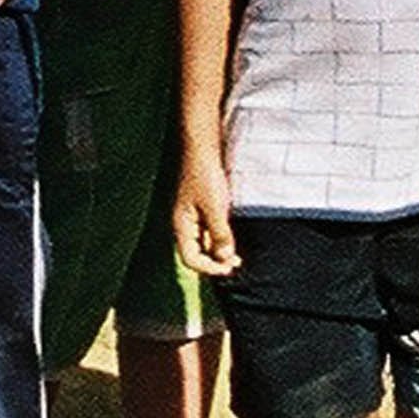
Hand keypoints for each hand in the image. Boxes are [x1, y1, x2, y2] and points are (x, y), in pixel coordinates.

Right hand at [173, 153, 239, 275]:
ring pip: (203, 245)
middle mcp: (184, 225)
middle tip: (235, 265)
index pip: (190, 259)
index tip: (229, 267)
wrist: (203, 149)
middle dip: (214, 263)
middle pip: (196, 255)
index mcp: (181, 225)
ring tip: (236, 258)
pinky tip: (232, 241)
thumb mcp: (215, 206)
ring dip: (218, 253)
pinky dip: (219, 241)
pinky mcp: (201, 210)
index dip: (209, 268)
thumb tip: (225, 258)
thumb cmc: (205, 175)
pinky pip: (208, 233)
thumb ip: (219, 233)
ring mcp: (192, 218)